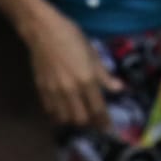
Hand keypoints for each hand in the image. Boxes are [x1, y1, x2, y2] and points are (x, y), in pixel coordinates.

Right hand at [17, 3, 123, 129]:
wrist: (43, 31)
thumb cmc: (72, 37)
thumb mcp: (92, 53)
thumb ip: (104, 74)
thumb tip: (118, 88)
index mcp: (86, 80)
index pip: (97, 108)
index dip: (104, 121)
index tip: (108, 129)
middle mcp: (70, 90)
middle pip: (80, 119)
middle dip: (89, 122)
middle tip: (94, 120)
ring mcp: (54, 91)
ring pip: (64, 118)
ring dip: (73, 120)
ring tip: (79, 115)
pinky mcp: (41, 89)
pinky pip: (50, 110)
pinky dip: (58, 114)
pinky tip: (63, 109)